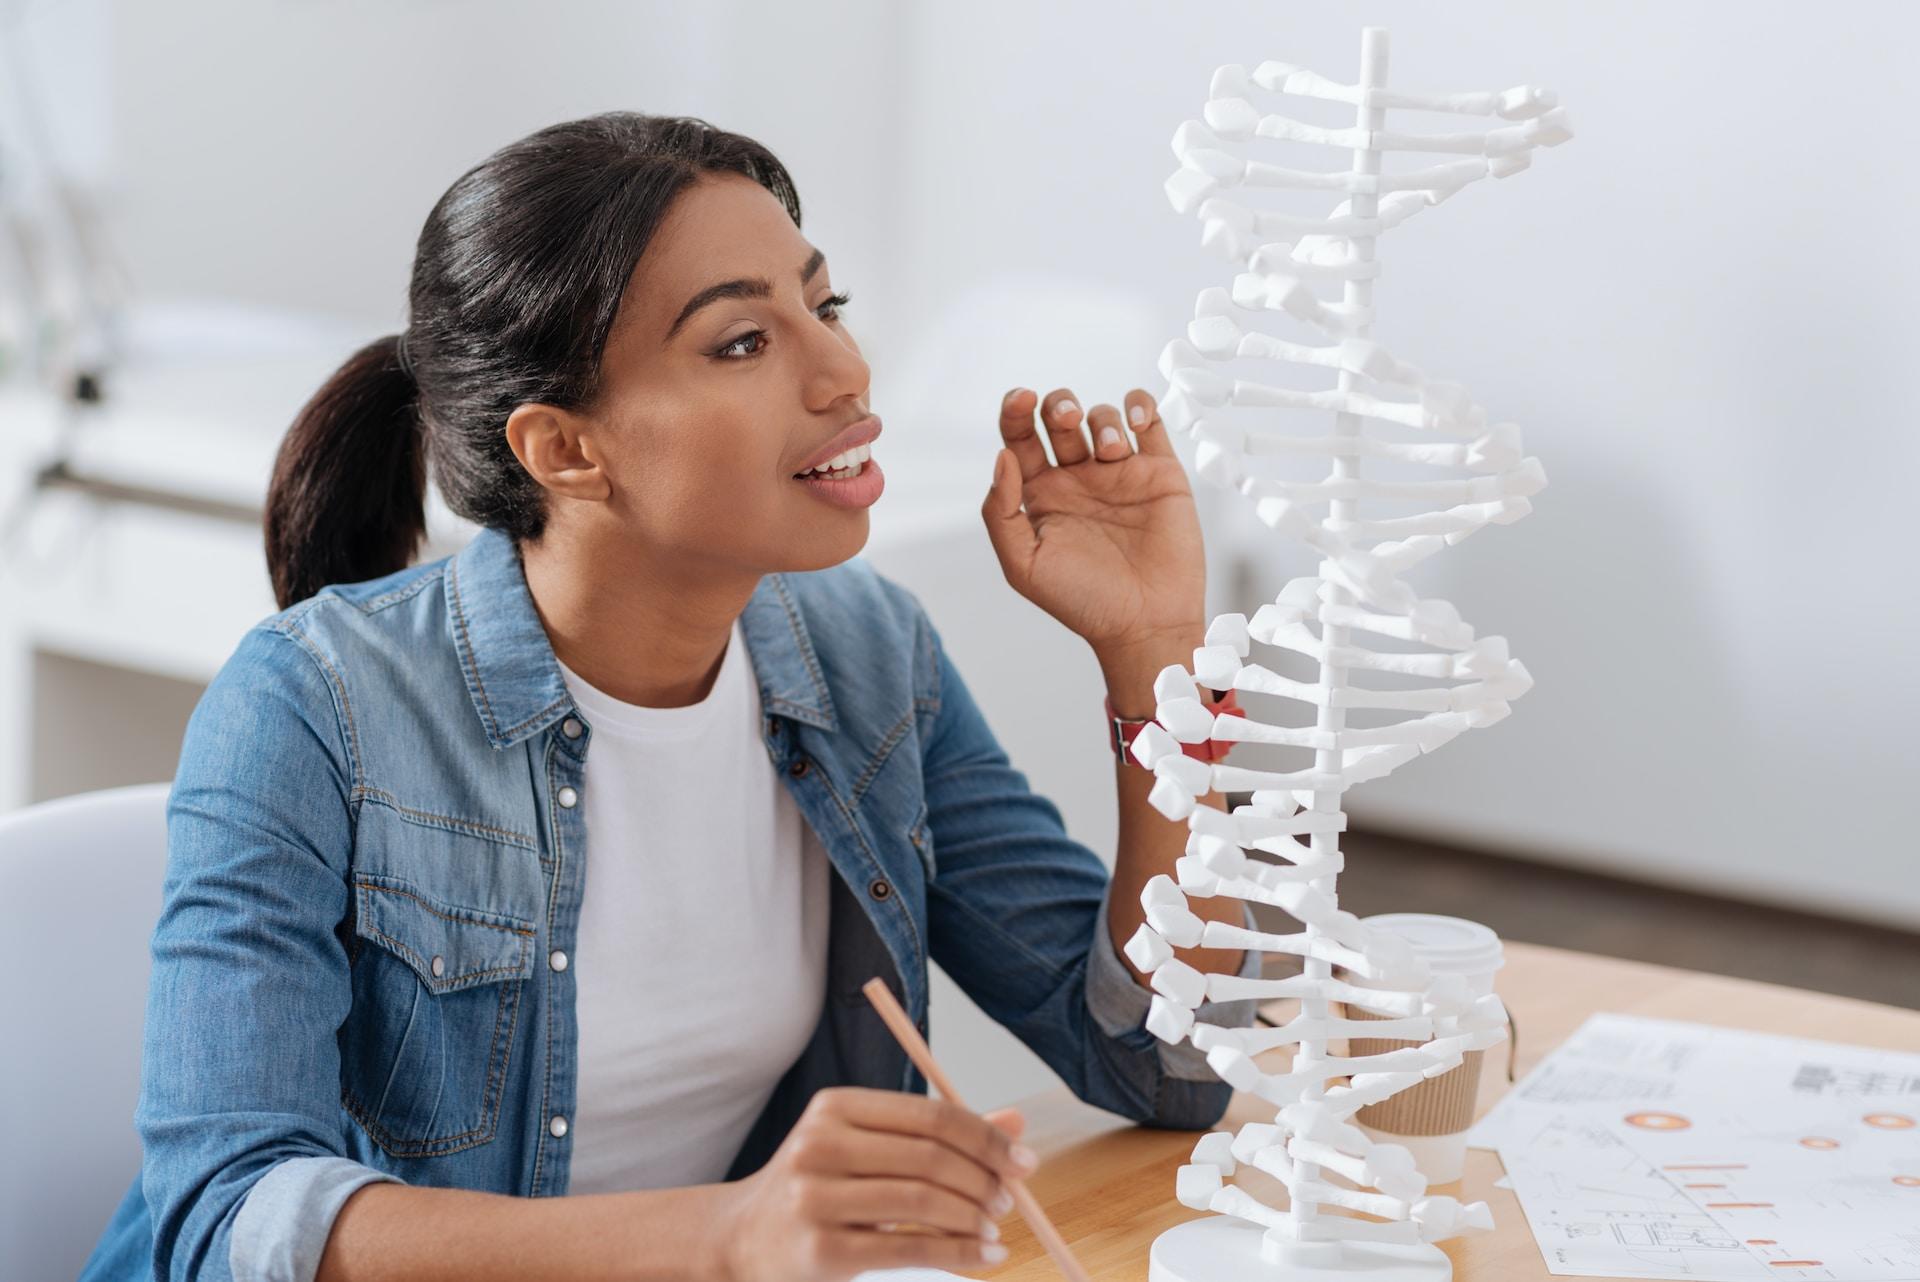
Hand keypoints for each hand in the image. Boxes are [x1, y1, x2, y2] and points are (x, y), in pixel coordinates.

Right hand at [712, 1087, 1031, 1280]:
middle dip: (984, 1179)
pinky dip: (959, 1253)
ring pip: (922, 1201)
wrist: (744, 1240)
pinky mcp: (821, 1250)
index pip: (929, 1115)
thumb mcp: (870, 1147)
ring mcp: (815, 1198)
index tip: (1023, 1160)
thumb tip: (1017, 1124)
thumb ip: (937, 1135)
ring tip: (996, 1229)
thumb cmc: (822, 1188)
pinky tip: (985, 1256)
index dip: (985, 1137)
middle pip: (929, 1156)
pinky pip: (909, 1248)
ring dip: (974, 1218)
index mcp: (836, 1107)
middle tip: (1009, 1200)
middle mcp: (820, 1145)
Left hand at [981, 387, 1205, 664]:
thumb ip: (1001, 511)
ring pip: (1104, 416)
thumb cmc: (1082, 600)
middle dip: (1060, 405)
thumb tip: (1002, 456)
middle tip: (1067, 419)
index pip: (1020, 437)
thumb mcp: (1023, 564)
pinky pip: (1150, 422)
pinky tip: (1135, 420)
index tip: (1021, 399)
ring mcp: (1120, 473)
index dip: (1015, 410)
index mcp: (1042, 494)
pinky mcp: (1160, 472)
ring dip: (1103, 418)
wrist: (1145, 622)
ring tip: (1110, 452)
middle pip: (1061, 417)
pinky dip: (1141, 405)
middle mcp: (1079, 478)